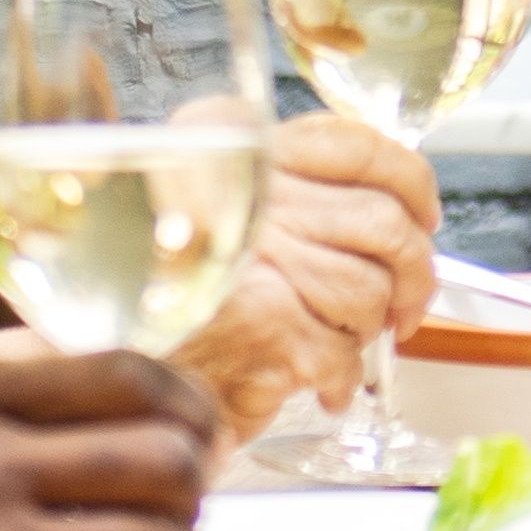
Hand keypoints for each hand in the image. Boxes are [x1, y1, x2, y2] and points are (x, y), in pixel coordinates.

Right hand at [176, 113, 443, 434]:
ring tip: (344, 348)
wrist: (107, 376)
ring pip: (370, 288)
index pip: (354, 144)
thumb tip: (389, 204)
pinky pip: (342, 349)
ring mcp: (258, 255)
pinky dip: (344, 376)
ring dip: (370, 329)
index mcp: (236, 151)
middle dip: (413, 273)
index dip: (409, 184)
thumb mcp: (212, 215)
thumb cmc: (165, 305)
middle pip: (382, 222)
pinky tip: (324, 386)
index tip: (423, 215)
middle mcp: (246, 192)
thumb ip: (286, 190)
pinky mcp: (267, 323)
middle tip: (407, 305)